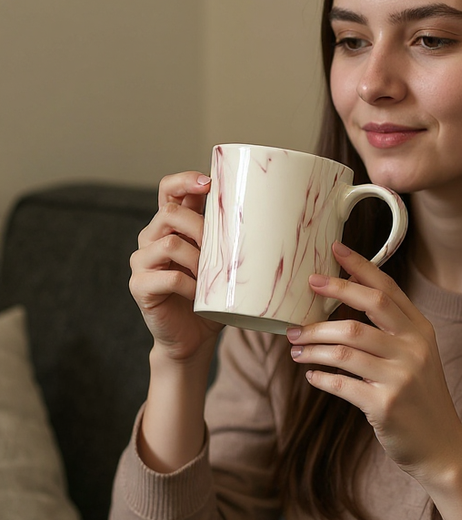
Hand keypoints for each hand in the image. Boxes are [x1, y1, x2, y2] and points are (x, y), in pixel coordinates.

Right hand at [129, 172, 222, 362]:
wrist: (193, 338)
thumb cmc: (212, 299)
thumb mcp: (223, 264)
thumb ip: (228, 240)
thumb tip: (264, 216)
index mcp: (171, 227)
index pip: (169, 190)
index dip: (185, 180)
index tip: (208, 182)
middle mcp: (151, 239)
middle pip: (169, 213)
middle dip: (201, 227)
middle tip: (221, 248)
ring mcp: (142, 262)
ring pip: (169, 244)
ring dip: (198, 260)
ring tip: (213, 278)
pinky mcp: (139, 286)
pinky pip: (167, 277)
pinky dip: (190, 286)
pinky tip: (200, 296)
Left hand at [287, 242, 461, 480]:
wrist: (441, 447)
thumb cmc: (421, 399)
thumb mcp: (417, 358)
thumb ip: (390, 333)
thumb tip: (341, 309)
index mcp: (421, 331)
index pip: (387, 290)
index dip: (360, 267)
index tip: (334, 250)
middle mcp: (414, 348)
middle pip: (367, 308)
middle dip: (333, 293)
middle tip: (307, 288)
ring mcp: (401, 376)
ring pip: (345, 347)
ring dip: (313, 345)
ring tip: (296, 346)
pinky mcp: (385, 404)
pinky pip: (341, 383)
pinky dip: (320, 377)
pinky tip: (311, 375)